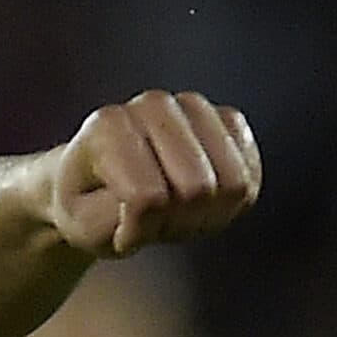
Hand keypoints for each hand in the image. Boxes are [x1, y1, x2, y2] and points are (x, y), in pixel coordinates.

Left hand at [48, 90, 258, 255]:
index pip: (149, 199)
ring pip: (233, 185)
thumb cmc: (89, 206)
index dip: (140, 231)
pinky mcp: (230, 120)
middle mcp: (152, 105)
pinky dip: (231, 204)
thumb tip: (158, 198)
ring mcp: (194, 107)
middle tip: (150, 220)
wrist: (101, 183)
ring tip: (173, 209)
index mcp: (108, 126)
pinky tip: (201, 200)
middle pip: (198, 190)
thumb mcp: (84, 227)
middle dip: (177, 222)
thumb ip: (111, 217)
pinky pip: (252, 178)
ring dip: (206, 215)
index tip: (119, 228)